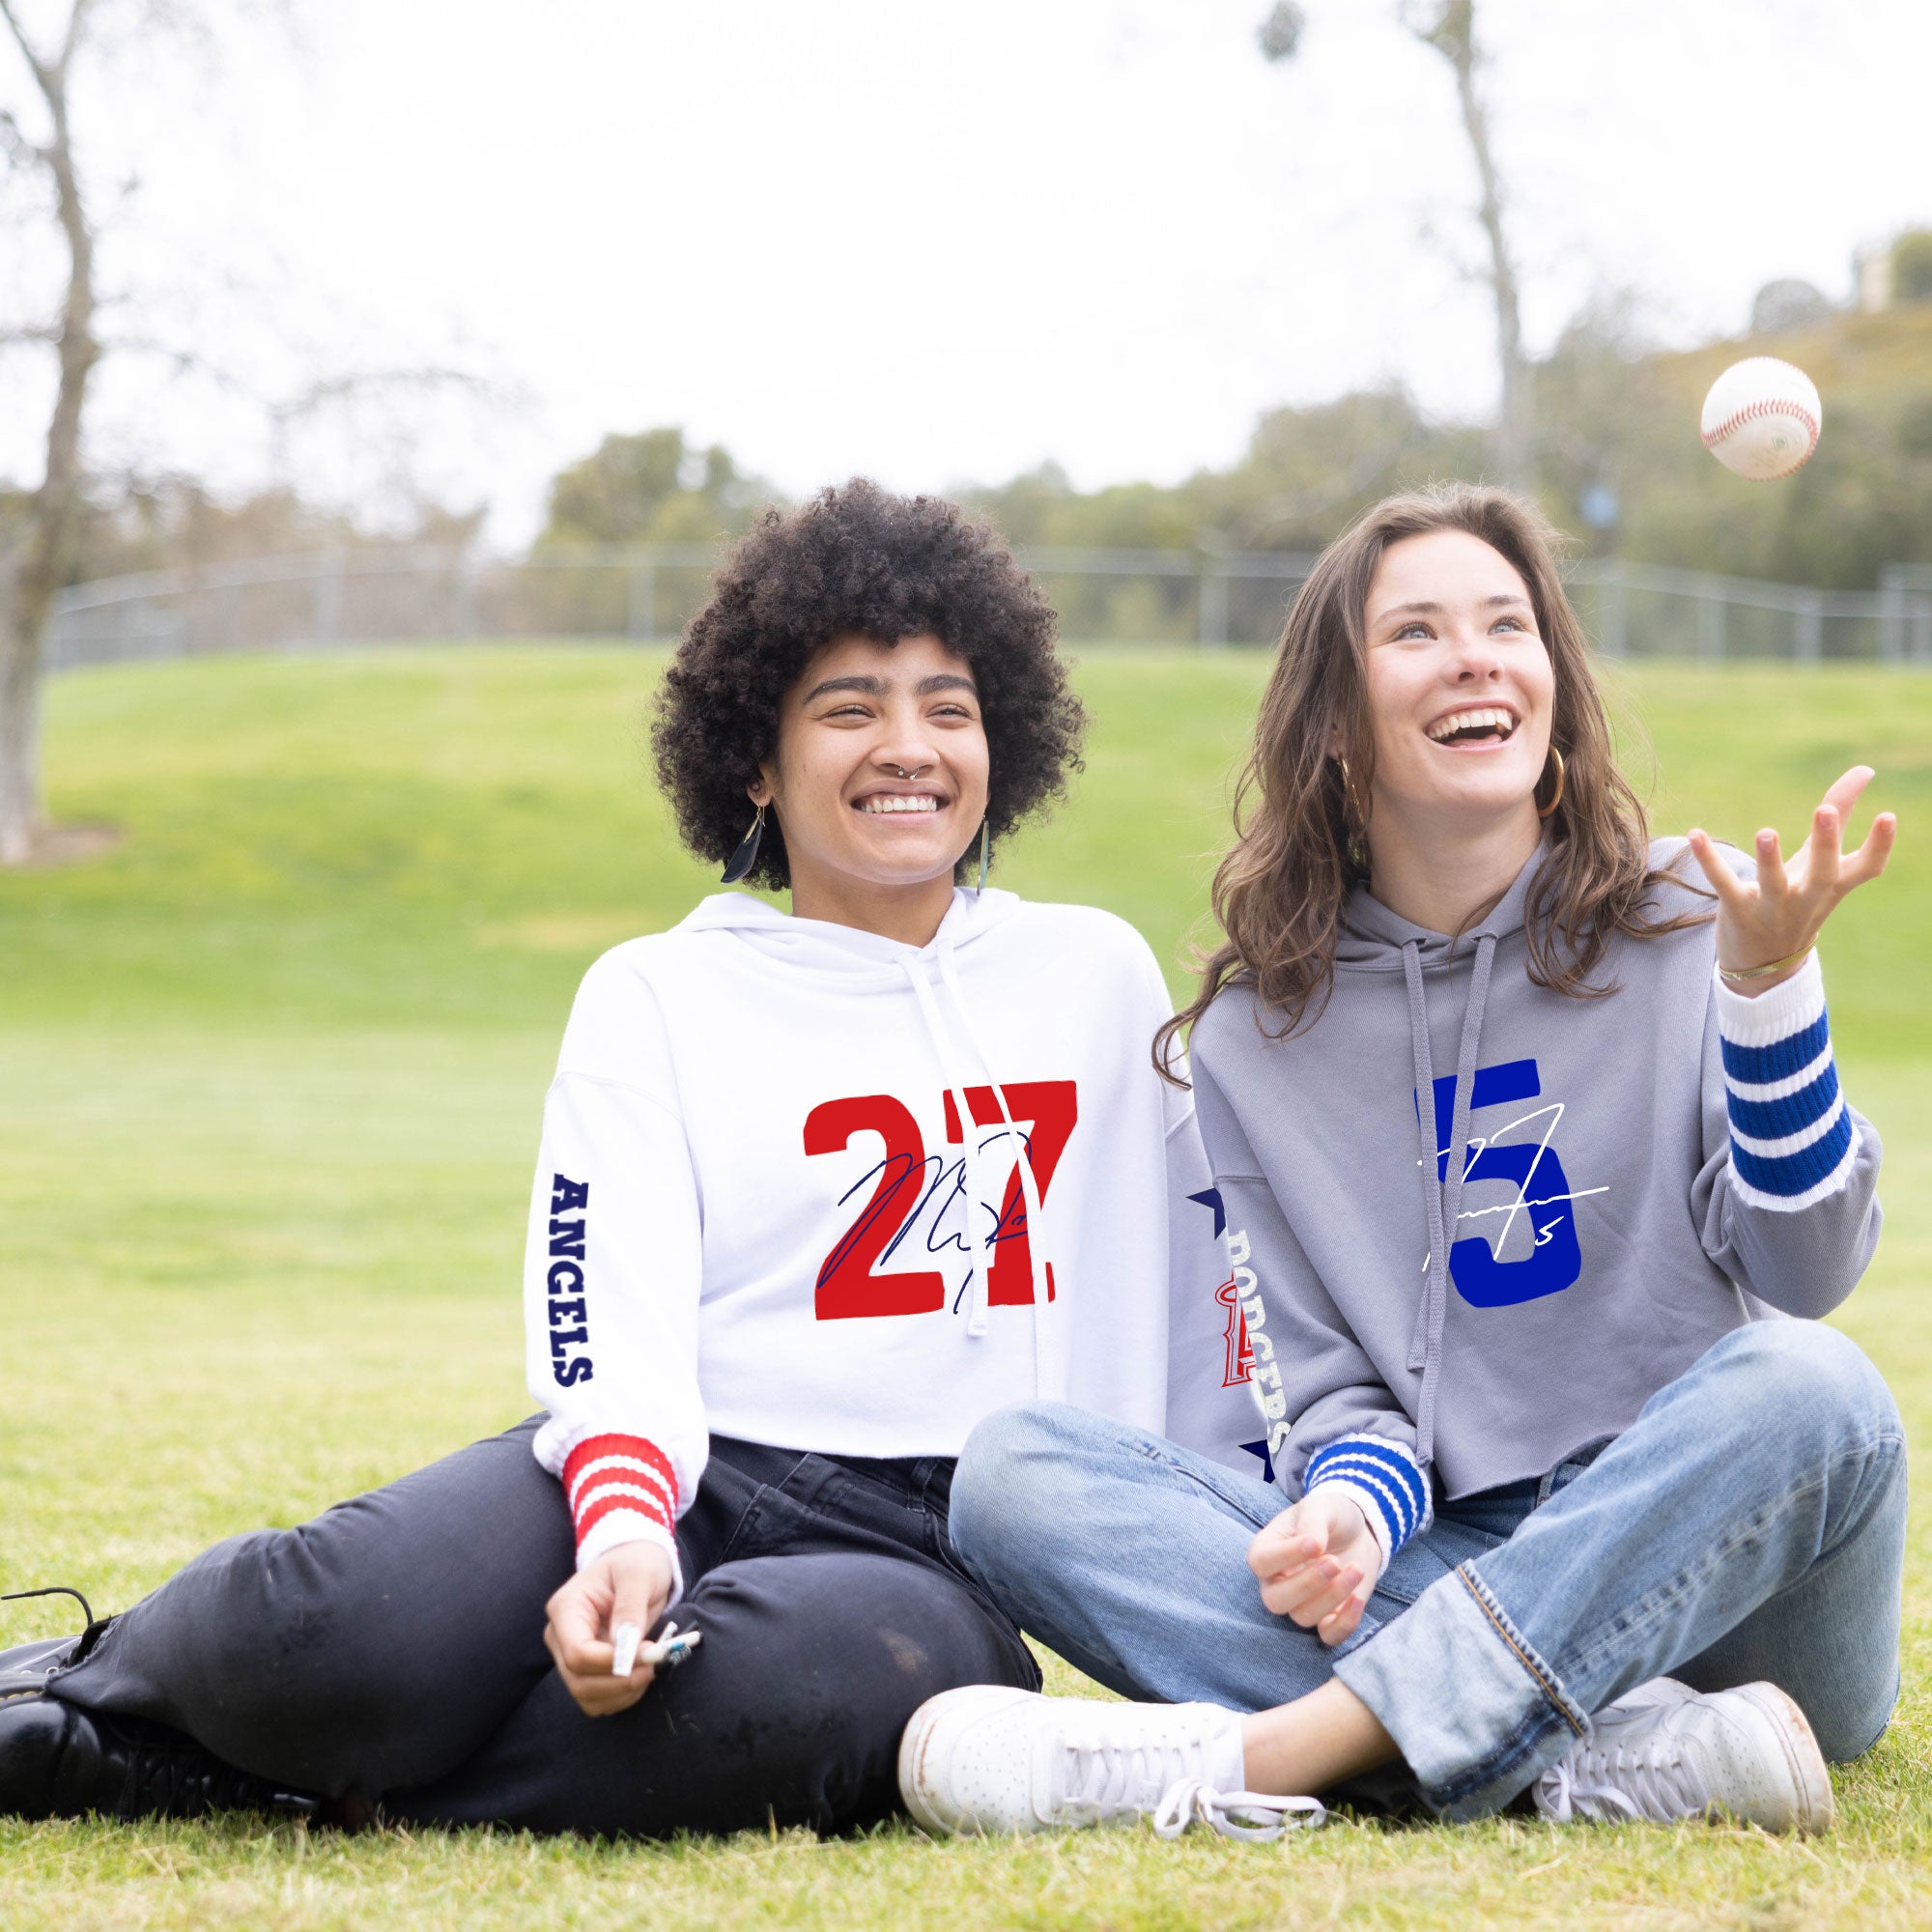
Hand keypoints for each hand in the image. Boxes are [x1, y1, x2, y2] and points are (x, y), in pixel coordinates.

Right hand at [544, 1540, 675, 1715]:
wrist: (636, 1563)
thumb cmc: (636, 1562)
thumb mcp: (639, 1573)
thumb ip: (630, 1608)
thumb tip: (626, 1647)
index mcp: (566, 1608)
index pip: (578, 1653)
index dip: (613, 1663)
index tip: (649, 1652)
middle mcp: (559, 1635)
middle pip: (578, 1680)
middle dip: (620, 1681)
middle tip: (655, 1664)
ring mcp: (568, 1654)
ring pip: (585, 1696)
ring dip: (622, 1693)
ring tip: (651, 1668)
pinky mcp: (584, 1669)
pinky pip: (595, 1699)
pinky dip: (620, 1696)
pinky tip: (640, 1675)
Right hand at [1247, 1487, 1378, 1646]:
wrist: (1358, 1532)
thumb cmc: (1330, 1516)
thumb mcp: (1321, 1507)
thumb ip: (1313, 1521)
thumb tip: (1313, 1545)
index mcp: (1267, 1550)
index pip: (1260, 1562)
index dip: (1286, 1556)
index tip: (1315, 1543)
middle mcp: (1277, 1582)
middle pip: (1276, 1600)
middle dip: (1307, 1584)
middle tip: (1334, 1561)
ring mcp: (1301, 1603)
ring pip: (1303, 1617)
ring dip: (1332, 1596)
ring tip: (1355, 1569)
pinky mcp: (1329, 1618)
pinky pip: (1329, 1635)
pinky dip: (1345, 1623)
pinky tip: (1358, 1598)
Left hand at [1688, 766, 1895, 996]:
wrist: (1765, 964)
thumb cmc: (1800, 898)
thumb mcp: (1821, 862)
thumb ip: (1840, 813)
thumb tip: (1864, 770)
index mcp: (1833, 885)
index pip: (1866, 867)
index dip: (1880, 844)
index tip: (1888, 815)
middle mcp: (1807, 897)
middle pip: (1822, 872)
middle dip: (1824, 842)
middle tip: (1824, 811)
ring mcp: (1772, 907)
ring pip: (1773, 883)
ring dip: (1769, 858)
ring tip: (1766, 832)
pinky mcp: (1737, 910)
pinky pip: (1723, 883)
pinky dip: (1709, 859)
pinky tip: (1694, 834)